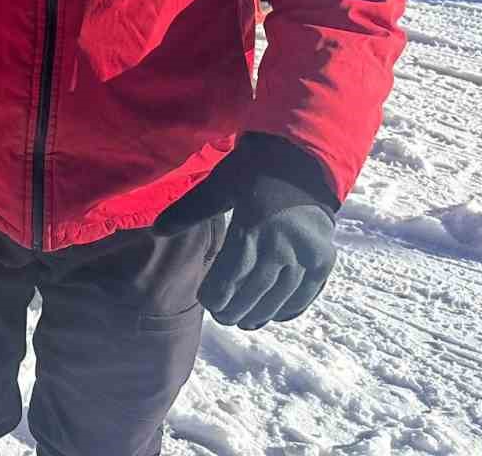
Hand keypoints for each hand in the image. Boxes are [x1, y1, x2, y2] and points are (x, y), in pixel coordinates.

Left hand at [155, 133, 339, 330]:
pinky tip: (275, 316)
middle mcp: (284, 246)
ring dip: (262, 313)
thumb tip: (156, 230)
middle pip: (256, 289)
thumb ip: (190, 210)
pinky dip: (291, 307)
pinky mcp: (325, 259)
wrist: (303, 160)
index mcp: (254, 227)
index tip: (206, 302)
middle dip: (237, 308)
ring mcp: (308, 255)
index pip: (232, 274)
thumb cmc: (253, 171)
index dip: (219, 293)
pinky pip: (307, 292)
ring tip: (245, 322)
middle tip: (222, 318)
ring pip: (281, 296)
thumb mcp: (219, 184)